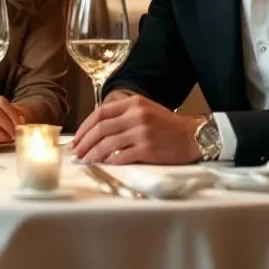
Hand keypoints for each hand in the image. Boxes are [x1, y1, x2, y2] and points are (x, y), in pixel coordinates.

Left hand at [70, 93, 202, 164]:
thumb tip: (97, 130)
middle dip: (84, 142)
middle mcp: (136, 115)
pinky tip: (103, 165)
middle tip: (76, 153)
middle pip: (101, 129)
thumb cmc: (168, 125)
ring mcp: (142, 132)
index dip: (85, 127)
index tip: (76, 139)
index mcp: (134, 103)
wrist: (192, 136)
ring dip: (92, 154)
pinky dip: (109, 162)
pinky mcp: (147, 149)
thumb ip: (123, 115)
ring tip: (85, 161)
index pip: (100, 112)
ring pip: (107, 144)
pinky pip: (121, 157)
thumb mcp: (146, 110)